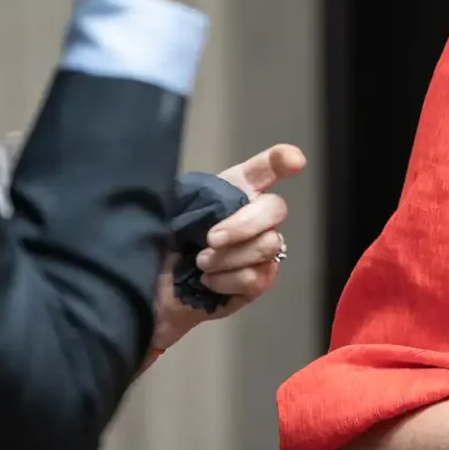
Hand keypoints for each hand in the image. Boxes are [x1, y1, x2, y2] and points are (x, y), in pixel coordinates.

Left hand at [151, 143, 306, 352]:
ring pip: (267, 245)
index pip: (267, 167)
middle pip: (276, 208)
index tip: (295, 160)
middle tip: (210, 239)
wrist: (153, 289)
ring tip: (200, 263)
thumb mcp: (166, 210)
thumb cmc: (160, 243)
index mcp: (233, 190)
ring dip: (227, 258)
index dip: (283, 160)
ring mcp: (261, 249)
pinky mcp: (259, 281)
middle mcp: (255, 216)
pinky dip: (226, 281)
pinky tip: (207, 281)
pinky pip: (255, 277)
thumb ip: (190, 196)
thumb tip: (211, 194)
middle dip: (243, 224)